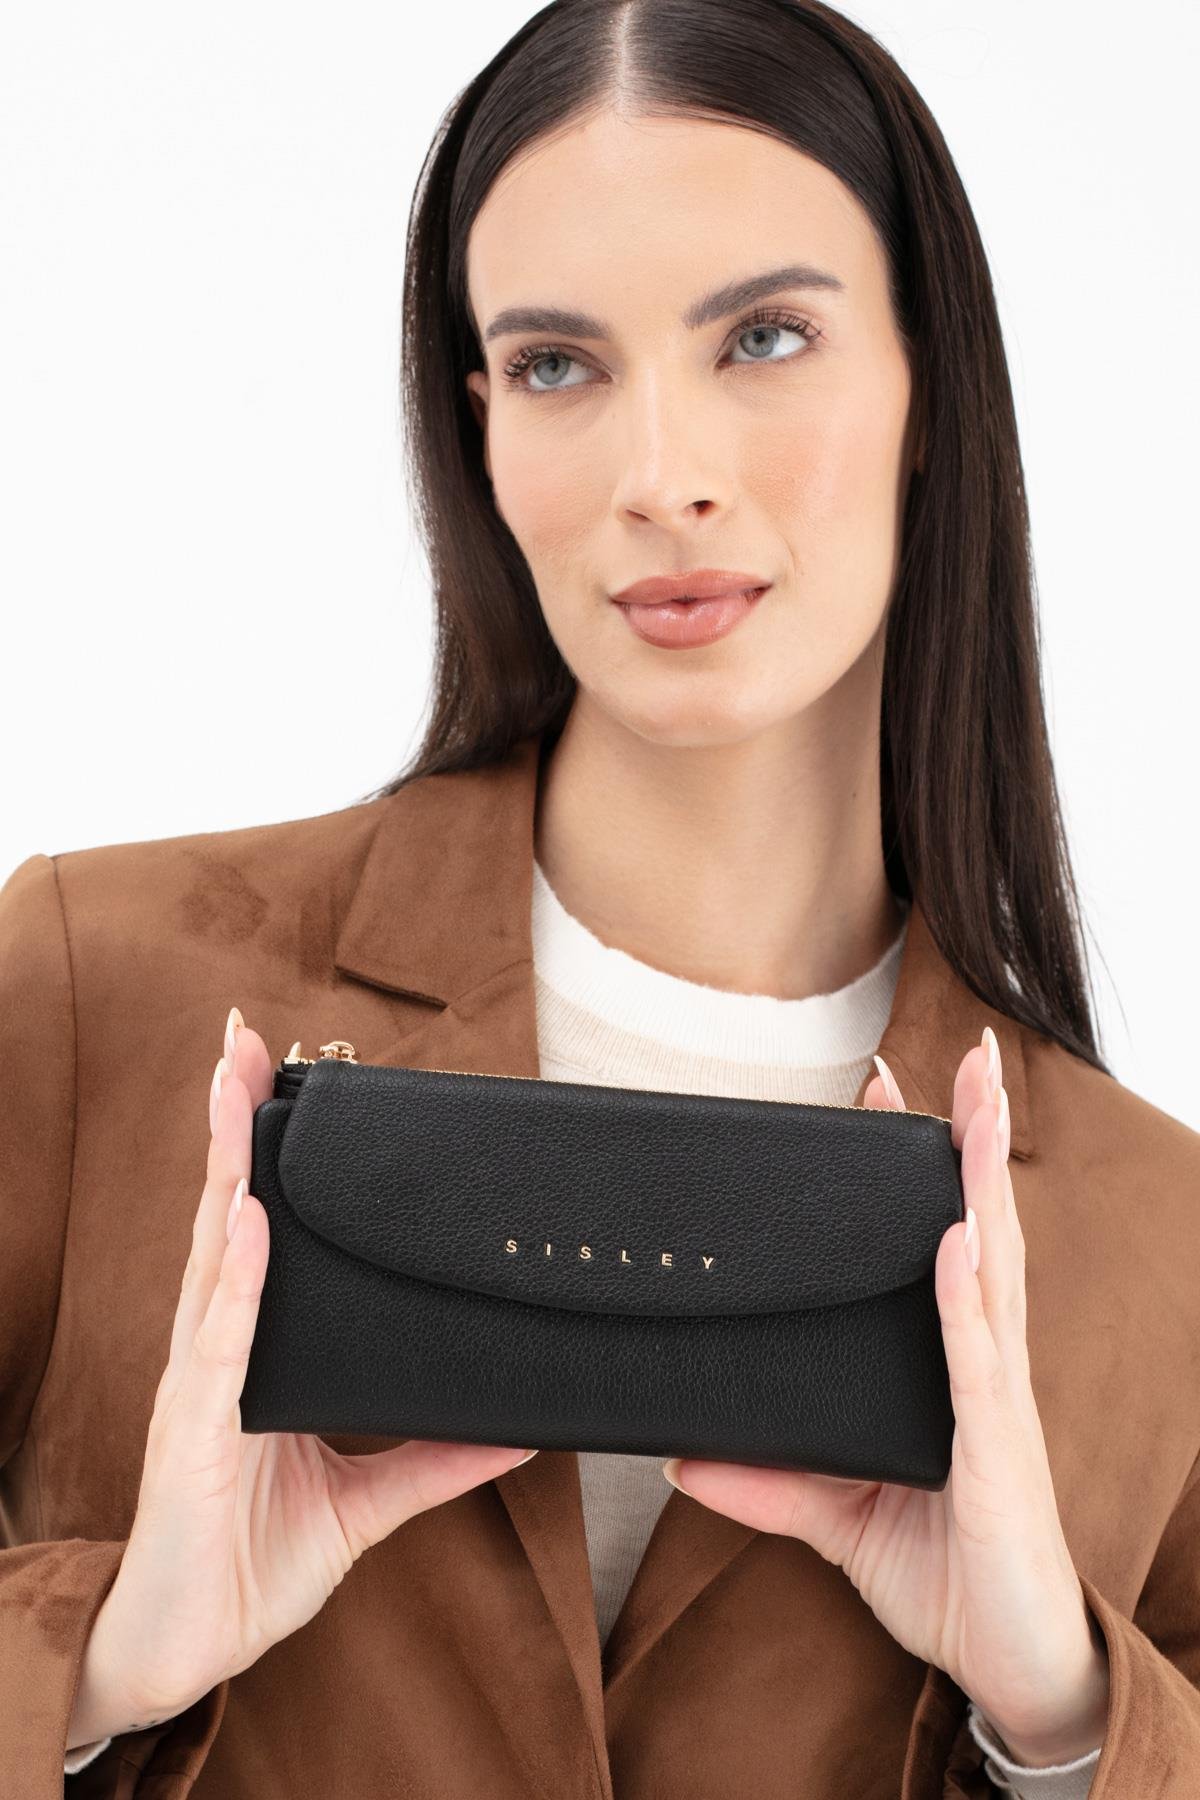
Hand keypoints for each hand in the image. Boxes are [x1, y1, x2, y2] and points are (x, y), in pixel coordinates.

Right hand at [77, 1008, 536, 1733]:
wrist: (187, 1652)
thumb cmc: (251, 1566)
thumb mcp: (365, 1505)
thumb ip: (433, 1462)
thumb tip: (516, 1430)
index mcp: (249, 1354)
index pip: (254, 1232)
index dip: (260, 1155)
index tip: (279, 1075)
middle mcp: (218, 1350)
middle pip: (225, 1214)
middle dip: (231, 1123)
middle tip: (243, 1035)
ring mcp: (199, 1384)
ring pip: (212, 1253)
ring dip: (225, 1167)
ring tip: (235, 1084)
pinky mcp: (193, 1432)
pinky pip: (218, 1343)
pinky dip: (235, 1277)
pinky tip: (249, 1219)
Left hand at [661, 1028, 1109, 1766]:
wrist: (1007, 1666)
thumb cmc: (943, 1575)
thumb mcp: (836, 1520)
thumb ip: (766, 1482)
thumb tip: (681, 1456)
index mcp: (949, 1367)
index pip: (940, 1241)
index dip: (921, 1164)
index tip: (883, 1088)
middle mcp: (980, 1367)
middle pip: (980, 1226)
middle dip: (972, 1136)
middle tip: (969, 1053)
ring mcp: (995, 1404)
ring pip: (993, 1270)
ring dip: (981, 1183)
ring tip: (974, 1104)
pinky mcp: (997, 1454)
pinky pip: (977, 1363)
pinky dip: (964, 1297)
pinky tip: (954, 1240)